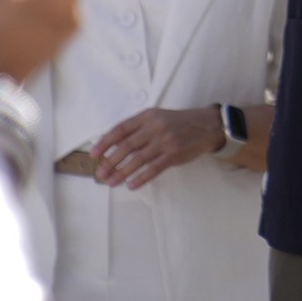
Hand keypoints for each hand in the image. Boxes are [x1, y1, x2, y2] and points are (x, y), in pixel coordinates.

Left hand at [91, 106, 224, 188]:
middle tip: (100, 173)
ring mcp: (165, 141)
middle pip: (126, 147)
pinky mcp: (174, 154)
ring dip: (121, 173)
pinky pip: (153, 169)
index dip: (105, 142)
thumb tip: (114, 144)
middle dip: (109, 161)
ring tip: (111, 182)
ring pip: (137, 160)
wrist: (206, 126)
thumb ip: (138, 128)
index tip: (94, 154)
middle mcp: (155, 127)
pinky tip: (131, 185)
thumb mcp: (157, 117)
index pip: (120, 129)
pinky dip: (141, 178)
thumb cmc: (178, 123)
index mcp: (147, 116)